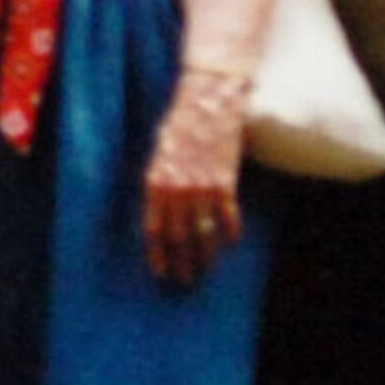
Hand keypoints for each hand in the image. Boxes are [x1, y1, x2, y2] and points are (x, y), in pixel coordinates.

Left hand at [143, 70, 250, 286]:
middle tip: (186, 281)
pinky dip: (230, 232)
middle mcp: (176, 190)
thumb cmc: (179, 126)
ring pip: (203, 232)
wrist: (206, 103)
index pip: (153, 230)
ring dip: (205, 256)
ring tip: (206, 271)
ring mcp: (200, 187)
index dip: (158, 254)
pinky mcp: (224, 181)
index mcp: (154, 183)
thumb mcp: (158, 155)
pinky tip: (231, 244)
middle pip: (178, 237)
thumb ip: (159, 184)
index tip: (161, 274)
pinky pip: (228, 216)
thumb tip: (160, 212)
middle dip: (182, 262)